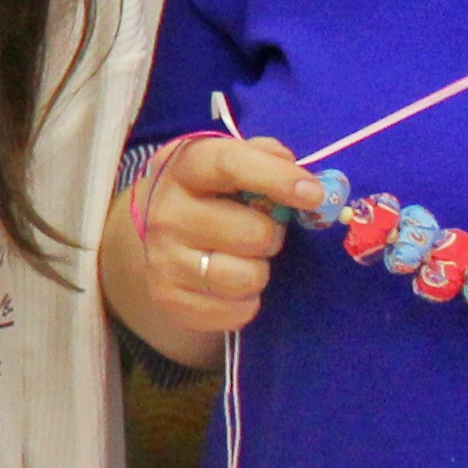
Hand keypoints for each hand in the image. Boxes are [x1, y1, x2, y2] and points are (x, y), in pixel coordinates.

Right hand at [100, 132, 323, 366]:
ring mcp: (163, 258)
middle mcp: (168, 213)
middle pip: (254, 234)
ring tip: (243, 259)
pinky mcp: (168, 298)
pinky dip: (245, 301)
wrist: (153, 232)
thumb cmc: (208, 193)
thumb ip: (265, 156)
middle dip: (271, 235)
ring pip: (247, 277)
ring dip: (258, 270)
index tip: (313, 194)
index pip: (229, 165)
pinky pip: (237, 311)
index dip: (275, 177)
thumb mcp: (227, 162)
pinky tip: (229, 285)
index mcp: (186, 169)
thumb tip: (299, 174)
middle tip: (260, 232)